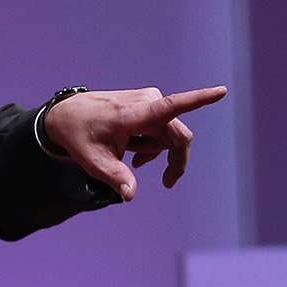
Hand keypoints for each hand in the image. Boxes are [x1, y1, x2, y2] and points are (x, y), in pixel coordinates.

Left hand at [43, 85, 228, 200]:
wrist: (65, 115)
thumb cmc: (80, 136)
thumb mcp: (94, 162)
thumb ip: (116, 177)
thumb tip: (130, 195)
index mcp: (135, 114)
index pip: (171, 106)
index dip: (199, 100)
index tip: (221, 91)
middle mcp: (147, 101)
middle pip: (178, 136)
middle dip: (173, 159)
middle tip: (168, 183)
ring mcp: (148, 99)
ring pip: (168, 134)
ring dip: (154, 150)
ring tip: (129, 155)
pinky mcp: (147, 101)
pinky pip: (161, 128)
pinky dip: (152, 143)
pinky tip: (134, 153)